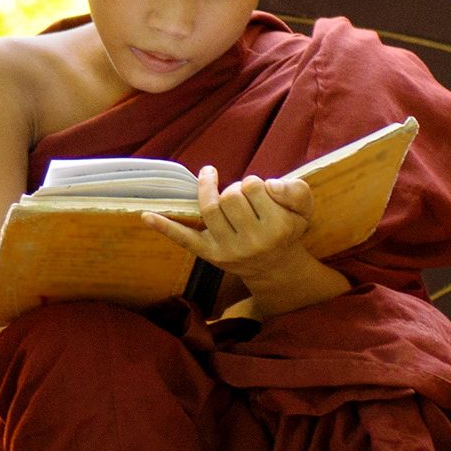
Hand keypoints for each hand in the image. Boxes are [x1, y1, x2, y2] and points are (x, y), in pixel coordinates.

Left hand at [144, 167, 321, 271]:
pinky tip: (146, 216)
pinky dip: (165, 227)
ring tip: (216, 185)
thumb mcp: (304, 208)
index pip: (254, 186)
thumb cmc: (286, 228)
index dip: (255, 184)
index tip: (262, 195)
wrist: (276, 266)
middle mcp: (252, 242)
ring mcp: (228, 250)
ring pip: (210, 207)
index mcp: (277, 228)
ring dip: (211, 191)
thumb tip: (268, 185)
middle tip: (244, 199)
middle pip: (230, 195)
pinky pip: (185, 239)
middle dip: (235, 188)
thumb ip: (296, 190)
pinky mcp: (210, 255)